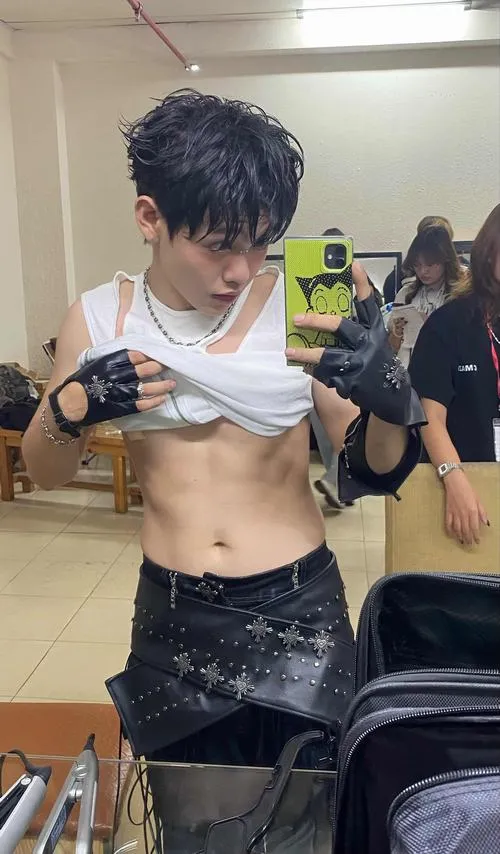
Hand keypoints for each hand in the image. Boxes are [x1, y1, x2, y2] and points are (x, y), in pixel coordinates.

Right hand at [50, 350, 174, 436]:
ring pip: (144, 388)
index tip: (156, 353)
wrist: (71, 405)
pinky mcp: (120, 408)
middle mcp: (114, 377)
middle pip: (141, 370)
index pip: (131, 355)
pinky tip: (162, 399)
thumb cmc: (82, 382)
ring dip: (160, 385)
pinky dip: (153, 402)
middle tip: (168, 365)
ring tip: (172, 383)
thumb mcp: (94, 364)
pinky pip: (140, 404)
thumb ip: (110, 358)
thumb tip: (130, 352)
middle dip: (157, 367)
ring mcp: (118, 393)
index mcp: (107, 363)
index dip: (146, 354)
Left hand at [285, 265, 425, 427]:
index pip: (368, 302)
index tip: (353, 264)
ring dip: (305, 353)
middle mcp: (369, 343)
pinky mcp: (351, 382)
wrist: (390, 395)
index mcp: (374, 329)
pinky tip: (305, 367)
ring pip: (327, 355)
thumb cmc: (374, 362)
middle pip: (340, 326)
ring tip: (288, 350)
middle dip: (316, 321)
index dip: (361, 283)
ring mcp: (360, 363)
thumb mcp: (370, 342)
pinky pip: (325, 374)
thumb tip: (319, 318)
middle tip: (297, 318)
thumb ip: (352, 330)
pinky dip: (314, 371)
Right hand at [444, 468, 488, 545]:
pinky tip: (451, 534)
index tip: (477, 541)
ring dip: (460, 536)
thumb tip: (486, 523)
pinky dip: (449, 530)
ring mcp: (454, 513)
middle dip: (468, 538)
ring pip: (457, 528)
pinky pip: (448, 523)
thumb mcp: (478, 500)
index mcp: (472, 511)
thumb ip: (482, 512)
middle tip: (470, 544)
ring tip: (462, 541)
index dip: (476, 536)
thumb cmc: (468, 489)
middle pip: (466, 530)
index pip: (474, 527)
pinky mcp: (448, 511)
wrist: (455, 482)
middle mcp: (463, 514)